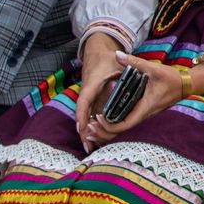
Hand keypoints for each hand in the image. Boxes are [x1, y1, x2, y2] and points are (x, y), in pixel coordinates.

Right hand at [73, 34, 123, 150]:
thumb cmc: (106, 58)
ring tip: (91, 148)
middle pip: (83, 115)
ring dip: (88, 132)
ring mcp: (91, 99)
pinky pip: (92, 116)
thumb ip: (122, 61)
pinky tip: (97, 140)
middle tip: (87, 146)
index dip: (82, 114)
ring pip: (87, 118)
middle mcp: (88, 94)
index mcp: (91, 85)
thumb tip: (121, 56)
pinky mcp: (95, 101)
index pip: (84, 100)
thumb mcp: (115, 60)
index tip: (81, 127)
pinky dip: (93, 127)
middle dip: (84, 131)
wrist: (96, 54)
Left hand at [81, 51, 183, 149]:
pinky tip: (104, 120)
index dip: (109, 126)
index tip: (98, 118)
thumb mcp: (153, 68)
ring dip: (107, 131)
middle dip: (104, 132)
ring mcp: (143, 115)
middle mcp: (143, 115)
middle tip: (89, 127)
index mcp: (145, 107)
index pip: (124, 125)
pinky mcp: (143, 112)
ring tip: (92, 127)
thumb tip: (117, 54)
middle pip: (121, 132)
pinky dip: (114, 126)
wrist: (186, 84)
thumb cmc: (171, 77)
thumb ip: (134, 62)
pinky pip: (127, 123)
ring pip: (123, 130)